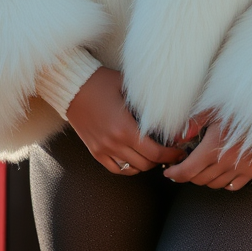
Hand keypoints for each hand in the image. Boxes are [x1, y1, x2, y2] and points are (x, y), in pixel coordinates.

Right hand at [66, 67, 184, 174]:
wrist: (72, 86)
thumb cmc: (100, 82)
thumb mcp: (128, 86)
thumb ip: (147, 100)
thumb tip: (169, 106)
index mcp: (125, 128)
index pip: (155, 152)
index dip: (171, 155)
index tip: (179, 152)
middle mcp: (114, 142)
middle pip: (146, 163)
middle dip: (162, 160)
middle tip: (170, 153)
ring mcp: (103, 149)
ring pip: (132, 168)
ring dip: (146, 164)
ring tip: (153, 154)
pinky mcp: (95, 151)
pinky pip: (116, 168)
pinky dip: (128, 167)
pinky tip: (135, 158)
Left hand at [163, 112, 251, 189]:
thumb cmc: (240, 108)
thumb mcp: (213, 109)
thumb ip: (193, 123)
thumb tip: (178, 137)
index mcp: (212, 148)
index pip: (187, 171)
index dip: (175, 174)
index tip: (169, 172)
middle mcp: (225, 162)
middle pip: (199, 179)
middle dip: (188, 175)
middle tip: (185, 165)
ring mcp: (240, 168)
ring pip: (214, 184)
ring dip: (204, 178)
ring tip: (201, 167)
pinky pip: (233, 186)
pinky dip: (223, 182)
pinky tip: (220, 171)